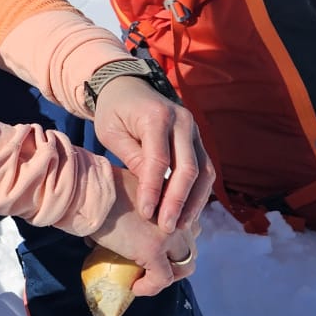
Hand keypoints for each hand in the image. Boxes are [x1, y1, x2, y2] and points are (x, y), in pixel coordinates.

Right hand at [88, 168, 200, 298]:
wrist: (91, 192)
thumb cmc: (101, 189)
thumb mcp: (130, 193)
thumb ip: (136, 208)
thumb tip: (122, 228)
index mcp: (174, 201)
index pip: (189, 227)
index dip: (176, 243)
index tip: (159, 250)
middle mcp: (177, 217)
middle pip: (192, 247)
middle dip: (177, 262)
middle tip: (157, 267)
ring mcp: (168, 235)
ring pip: (185, 266)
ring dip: (169, 275)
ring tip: (148, 278)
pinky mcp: (153, 251)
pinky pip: (162, 279)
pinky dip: (150, 287)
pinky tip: (135, 287)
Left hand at [89, 78, 214, 235]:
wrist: (128, 88)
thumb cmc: (114, 112)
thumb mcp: (111, 133)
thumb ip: (131, 158)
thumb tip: (150, 191)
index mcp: (156, 116)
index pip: (159, 160)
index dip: (154, 190)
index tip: (146, 213)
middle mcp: (182, 121)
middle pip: (188, 168)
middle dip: (177, 202)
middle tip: (166, 227)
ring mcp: (194, 130)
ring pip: (204, 171)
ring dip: (194, 202)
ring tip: (180, 226)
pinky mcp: (198, 140)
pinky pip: (205, 170)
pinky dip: (198, 193)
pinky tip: (187, 212)